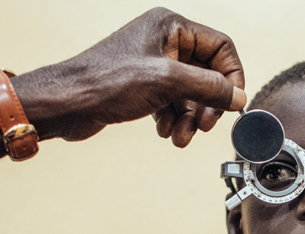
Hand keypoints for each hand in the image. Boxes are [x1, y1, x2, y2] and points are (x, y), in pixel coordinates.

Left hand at [0, 7, 245, 155]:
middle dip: (206, 104)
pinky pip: (171, 102)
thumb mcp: (167, 82)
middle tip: (204, 126)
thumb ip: (208, 88)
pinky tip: (164, 132)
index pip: (220, 47)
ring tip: (179, 137)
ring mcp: (153, 63)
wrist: (66, 104)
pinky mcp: (142, 85)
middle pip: (206, 73)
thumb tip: (239, 97)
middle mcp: (163, 40)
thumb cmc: (106, 82)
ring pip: (189, 93)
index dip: (231, 77)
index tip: (233, 105)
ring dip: (188, 118)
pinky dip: (172, 119)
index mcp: (170, 26)